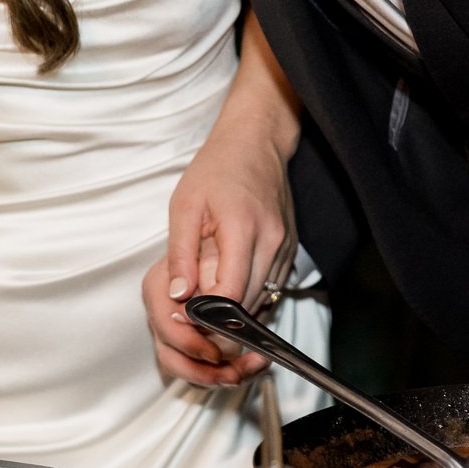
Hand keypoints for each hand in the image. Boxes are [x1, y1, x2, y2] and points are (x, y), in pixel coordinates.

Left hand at [144, 123, 294, 386]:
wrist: (256, 144)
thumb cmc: (216, 170)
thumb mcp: (184, 206)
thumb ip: (180, 255)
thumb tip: (178, 297)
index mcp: (243, 229)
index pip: (231, 293)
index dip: (207, 315)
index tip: (185, 317)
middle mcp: (271, 242)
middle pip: (250, 305)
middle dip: (221, 322)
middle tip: (192, 323)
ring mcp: (285, 248)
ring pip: (262, 301)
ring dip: (237, 313)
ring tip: (207, 309)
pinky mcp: (290, 252)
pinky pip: (271, 289)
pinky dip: (250, 299)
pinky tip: (229, 293)